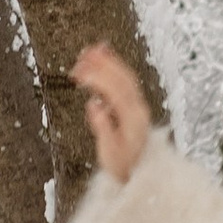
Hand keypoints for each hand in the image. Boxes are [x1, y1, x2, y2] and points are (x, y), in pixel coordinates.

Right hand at [72, 42, 153, 185]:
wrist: (143, 172)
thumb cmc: (125, 166)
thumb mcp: (110, 153)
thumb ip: (103, 127)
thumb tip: (94, 104)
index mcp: (132, 119)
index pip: (115, 91)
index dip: (98, 79)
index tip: (79, 73)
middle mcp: (138, 108)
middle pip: (122, 79)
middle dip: (103, 64)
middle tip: (82, 56)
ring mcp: (139, 105)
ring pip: (126, 77)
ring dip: (109, 62)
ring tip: (90, 50)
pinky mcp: (135, 105)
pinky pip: (127, 81)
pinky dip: (115, 67)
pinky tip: (104, 58)